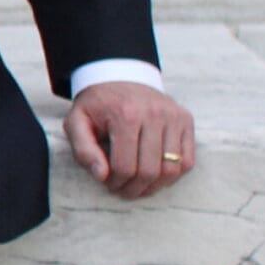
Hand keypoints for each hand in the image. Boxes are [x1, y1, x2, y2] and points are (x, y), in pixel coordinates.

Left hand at [65, 80, 194, 199]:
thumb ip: (83, 150)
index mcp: (125, 115)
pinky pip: (188, 160)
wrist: (119, 75)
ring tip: (139, 185)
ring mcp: (174, 116)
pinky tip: (156, 174)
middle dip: (134, 188)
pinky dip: (173, 174)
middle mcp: (154, 114)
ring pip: (172, 169)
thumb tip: (101, 176)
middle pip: (150, 171)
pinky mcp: (186, 120)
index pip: (125, 166)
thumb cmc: (97, 105)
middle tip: (122, 189)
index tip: (107, 182)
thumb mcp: (77, 122)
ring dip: (155, 186)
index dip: (115, 182)